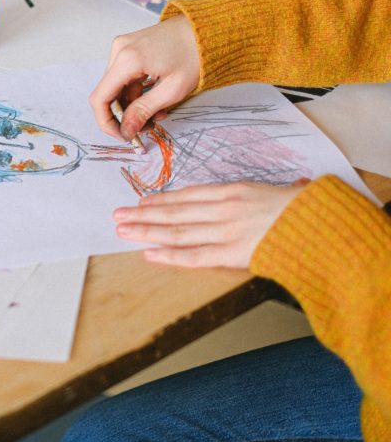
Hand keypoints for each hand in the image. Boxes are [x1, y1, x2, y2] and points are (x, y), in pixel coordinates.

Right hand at [88, 15, 199, 141]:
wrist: (207, 29)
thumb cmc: (196, 55)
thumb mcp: (173, 89)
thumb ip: (144, 111)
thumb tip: (126, 130)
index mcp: (127, 60)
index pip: (100, 98)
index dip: (106, 122)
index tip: (122, 135)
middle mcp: (119, 50)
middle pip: (107, 93)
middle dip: (123, 116)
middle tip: (144, 130)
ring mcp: (123, 47)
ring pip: (116, 86)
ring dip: (131, 105)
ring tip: (155, 116)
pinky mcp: (129, 48)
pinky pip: (124, 76)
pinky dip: (135, 92)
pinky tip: (153, 101)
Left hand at [113, 180, 307, 268]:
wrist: (323, 226)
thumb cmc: (308, 209)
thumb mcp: (284, 192)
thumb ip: (273, 194)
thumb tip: (293, 185)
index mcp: (234, 192)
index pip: (188, 196)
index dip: (162, 200)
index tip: (142, 202)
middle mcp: (223, 209)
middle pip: (175, 212)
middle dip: (143, 215)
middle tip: (118, 215)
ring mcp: (224, 231)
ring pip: (176, 231)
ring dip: (146, 231)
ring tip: (123, 231)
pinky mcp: (231, 253)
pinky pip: (193, 255)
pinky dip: (168, 254)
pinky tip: (148, 253)